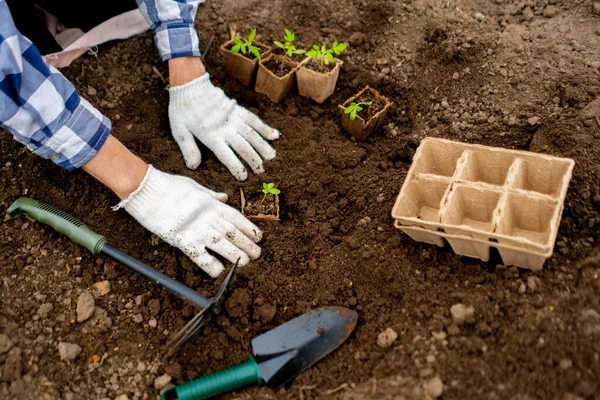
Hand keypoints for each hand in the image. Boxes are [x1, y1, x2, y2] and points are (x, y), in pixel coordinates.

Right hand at [115, 165, 261, 276]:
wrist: (147, 191)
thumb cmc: (168, 186)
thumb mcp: (195, 186)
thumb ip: (211, 195)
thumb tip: (224, 197)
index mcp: (212, 204)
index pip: (236, 218)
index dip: (249, 228)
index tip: (259, 236)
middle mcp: (209, 217)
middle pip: (233, 233)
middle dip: (248, 244)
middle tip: (258, 253)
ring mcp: (197, 229)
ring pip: (223, 245)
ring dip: (237, 255)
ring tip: (246, 263)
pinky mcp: (183, 241)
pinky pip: (201, 257)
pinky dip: (212, 265)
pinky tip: (220, 272)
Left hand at [168, 73, 279, 179]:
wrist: (190, 84)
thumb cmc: (182, 109)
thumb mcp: (179, 130)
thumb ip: (188, 148)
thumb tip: (193, 166)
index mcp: (211, 136)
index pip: (227, 156)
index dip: (236, 167)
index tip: (244, 177)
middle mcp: (225, 128)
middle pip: (243, 147)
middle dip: (254, 160)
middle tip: (261, 171)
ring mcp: (233, 118)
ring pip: (252, 134)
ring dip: (263, 146)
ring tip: (272, 157)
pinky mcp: (237, 109)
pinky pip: (254, 120)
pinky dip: (264, 128)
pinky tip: (274, 135)